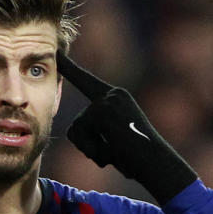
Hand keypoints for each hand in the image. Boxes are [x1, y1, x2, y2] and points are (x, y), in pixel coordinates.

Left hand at [57, 51, 196, 203]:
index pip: (87, 81)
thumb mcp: (118, 136)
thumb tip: (78, 128)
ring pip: (77, 130)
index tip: (56, 52)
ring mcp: (106, 101)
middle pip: (78, 121)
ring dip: (91, 148)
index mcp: (117, 97)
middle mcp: (112, 94)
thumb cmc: (139, 157)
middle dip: (85, 142)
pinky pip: (79, 135)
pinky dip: (92, 150)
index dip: (69, 68)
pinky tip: (112, 152)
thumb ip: (100, 127)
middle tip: (105, 136)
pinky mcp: (100, 111)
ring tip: (115, 152)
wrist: (156, 161)